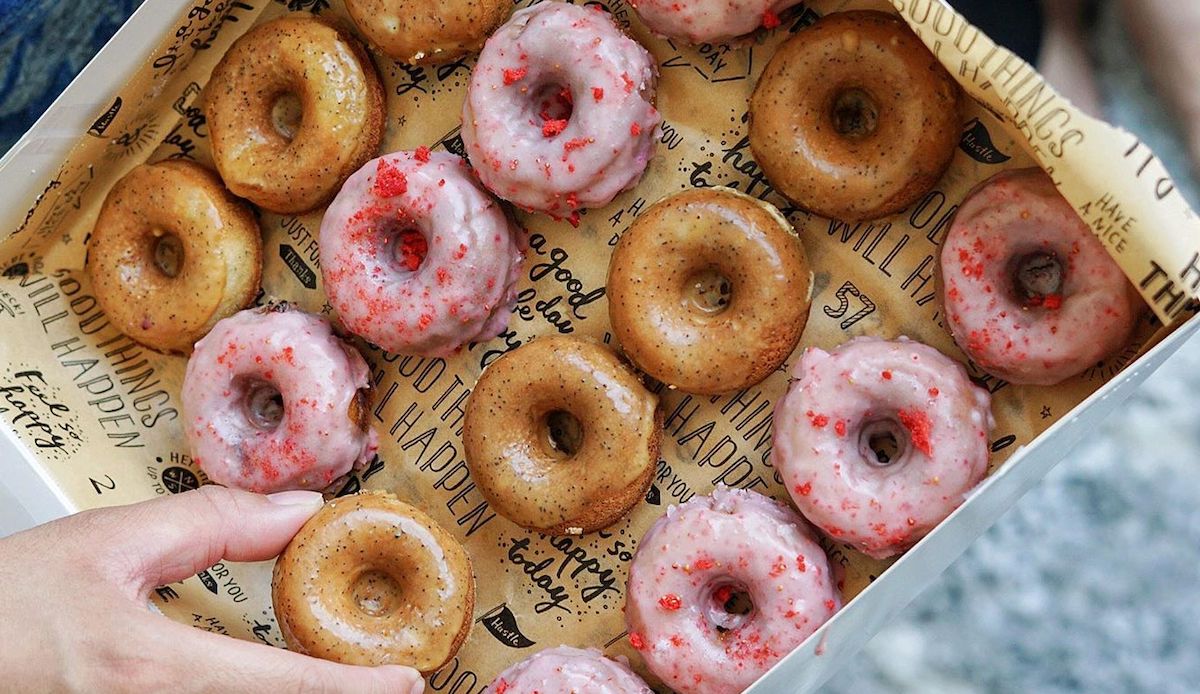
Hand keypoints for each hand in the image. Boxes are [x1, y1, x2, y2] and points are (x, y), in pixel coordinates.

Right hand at [0, 486, 424, 693]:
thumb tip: (298, 512)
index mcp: (154, 672)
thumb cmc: (5, 606)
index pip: (282, 685)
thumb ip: (213, 526)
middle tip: (385, 683)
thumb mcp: (108, 543)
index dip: (354, 689)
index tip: (409, 683)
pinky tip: (277, 682)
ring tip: (337, 677)